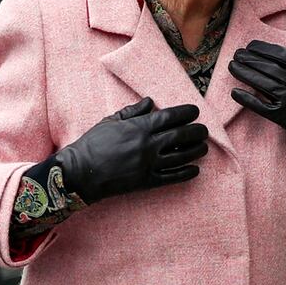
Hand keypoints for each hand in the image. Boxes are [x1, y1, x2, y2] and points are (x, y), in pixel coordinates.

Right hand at [56, 97, 208, 207]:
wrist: (81, 172)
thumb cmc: (93, 143)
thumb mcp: (110, 121)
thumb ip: (133, 112)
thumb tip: (151, 102)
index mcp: (139, 127)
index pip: (170, 117)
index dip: (186, 113)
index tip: (195, 112)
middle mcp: (147, 145)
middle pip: (181, 136)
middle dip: (196, 132)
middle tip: (204, 130)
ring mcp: (148, 164)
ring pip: (181, 156)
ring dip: (196, 151)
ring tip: (203, 148)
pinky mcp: (146, 181)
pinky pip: (172, 177)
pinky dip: (186, 173)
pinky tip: (195, 170)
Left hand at [228, 40, 285, 168]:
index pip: (282, 55)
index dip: (264, 49)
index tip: (251, 45)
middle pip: (268, 67)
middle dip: (250, 59)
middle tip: (236, 54)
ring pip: (261, 83)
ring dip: (245, 73)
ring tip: (232, 66)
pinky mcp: (285, 119)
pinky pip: (261, 106)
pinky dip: (246, 99)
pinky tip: (234, 93)